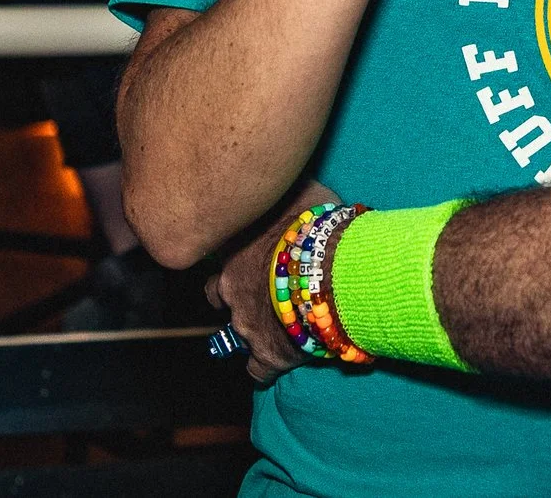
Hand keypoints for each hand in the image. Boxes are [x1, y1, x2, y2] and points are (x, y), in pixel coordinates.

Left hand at [205, 180, 337, 386]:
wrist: (334, 268)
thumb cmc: (320, 223)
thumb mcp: (305, 191)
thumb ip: (291, 193)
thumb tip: (294, 180)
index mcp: (235, 245)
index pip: (218, 249)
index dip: (236, 253)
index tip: (253, 252)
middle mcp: (230, 283)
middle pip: (216, 293)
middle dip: (232, 294)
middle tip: (258, 290)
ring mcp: (245, 322)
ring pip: (233, 331)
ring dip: (251, 327)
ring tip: (274, 326)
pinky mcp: (267, 354)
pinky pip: (257, 370)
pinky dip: (266, 367)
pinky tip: (281, 361)